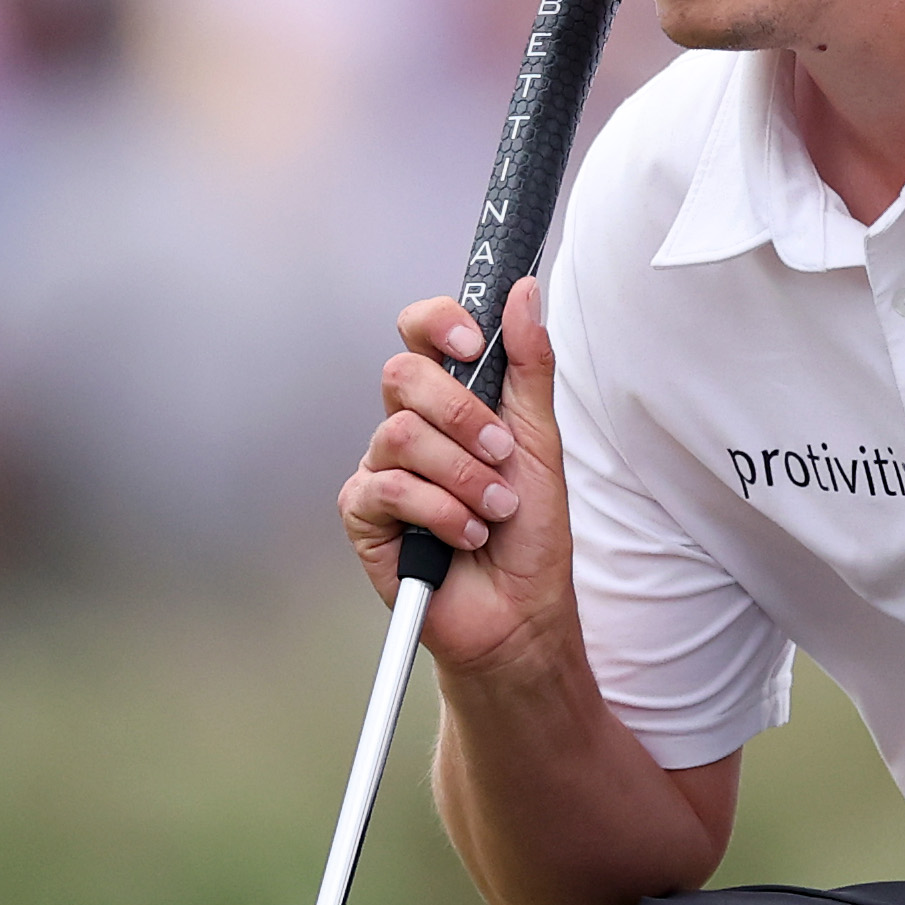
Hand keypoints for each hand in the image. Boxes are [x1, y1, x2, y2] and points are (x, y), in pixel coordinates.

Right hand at [338, 276, 573, 671]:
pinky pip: (388, 489)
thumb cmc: (529, 533)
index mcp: (449, 400)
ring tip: (493, 511)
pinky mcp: (364, 515)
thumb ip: (530, 366)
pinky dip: (438, 513)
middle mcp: (409, 427)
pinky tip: (463, 537)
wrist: (520, 611)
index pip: (420, 333)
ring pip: (399, 435)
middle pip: (401, 375)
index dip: (437, 323)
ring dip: (462, 476)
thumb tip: (524, 292)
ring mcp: (382, 470)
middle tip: (500, 454)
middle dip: (461, 415)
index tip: (472, 341)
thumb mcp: (541, 441)